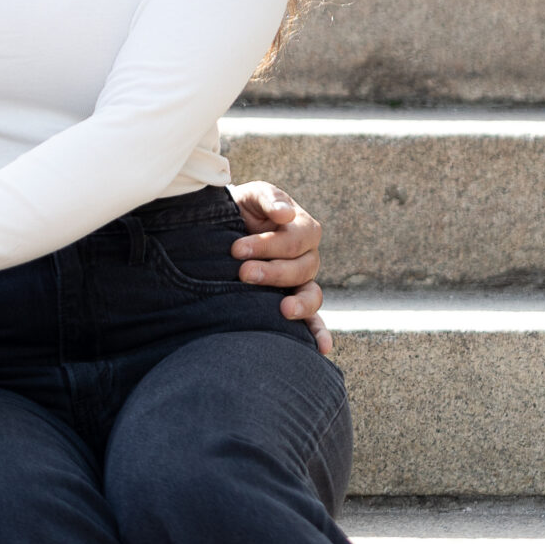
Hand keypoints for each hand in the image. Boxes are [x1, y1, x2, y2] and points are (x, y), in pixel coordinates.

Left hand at [230, 181, 329, 356]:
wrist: (222, 229)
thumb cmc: (241, 209)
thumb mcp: (253, 195)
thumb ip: (270, 199)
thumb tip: (286, 214)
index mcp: (302, 228)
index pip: (295, 240)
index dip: (268, 246)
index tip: (236, 250)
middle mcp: (307, 257)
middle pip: (303, 268)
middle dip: (273, 272)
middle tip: (242, 273)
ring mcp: (302, 282)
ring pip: (311, 295)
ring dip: (298, 304)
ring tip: (282, 310)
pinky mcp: (293, 302)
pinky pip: (313, 320)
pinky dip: (319, 333)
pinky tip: (322, 348)